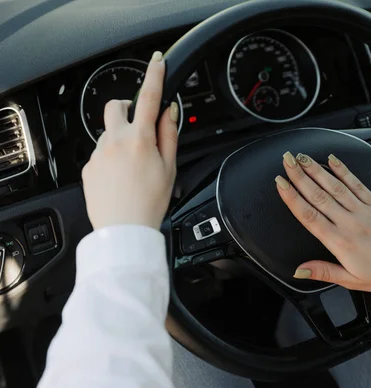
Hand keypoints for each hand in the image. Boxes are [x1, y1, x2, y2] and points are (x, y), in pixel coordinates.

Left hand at [82, 51, 178, 230]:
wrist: (124, 229)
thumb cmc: (150, 202)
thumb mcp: (169, 167)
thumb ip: (169, 135)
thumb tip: (169, 112)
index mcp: (139, 140)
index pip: (148, 98)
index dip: (154, 76)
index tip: (157, 62)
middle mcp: (115, 142)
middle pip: (115, 107)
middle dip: (126, 108)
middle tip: (138, 125)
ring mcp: (98, 154)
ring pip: (108, 132)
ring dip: (120, 139)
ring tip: (132, 167)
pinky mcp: (88, 167)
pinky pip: (100, 152)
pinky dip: (111, 158)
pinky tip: (121, 177)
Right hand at [275, 152, 370, 303]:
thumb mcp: (352, 281)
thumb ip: (324, 272)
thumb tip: (300, 271)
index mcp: (341, 242)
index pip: (309, 215)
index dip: (292, 197)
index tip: (280, 183)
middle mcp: (350, 223)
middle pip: (318, 195)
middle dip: (299, 176)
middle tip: (286, 161)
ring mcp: (364, 211)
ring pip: (335, 186)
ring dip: (316, 170)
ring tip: (302, 157)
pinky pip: (356, 184)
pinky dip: (343, 170)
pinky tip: (332, 160)